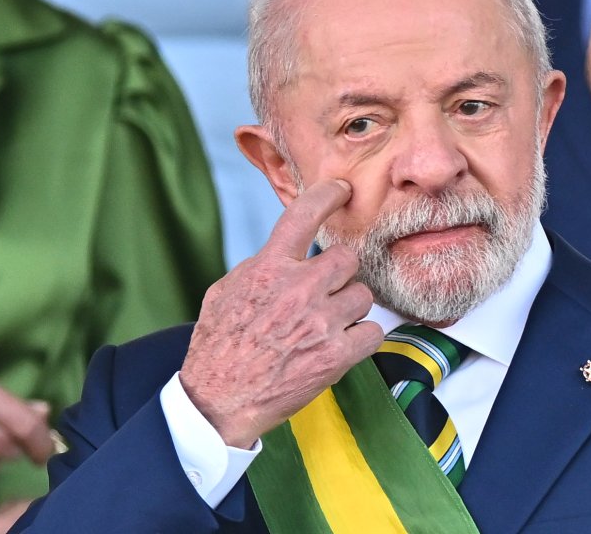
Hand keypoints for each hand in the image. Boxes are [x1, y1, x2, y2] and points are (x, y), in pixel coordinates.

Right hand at [180, 179, 383, 447]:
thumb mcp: (225, 292)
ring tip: (326, 326)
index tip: (342, 189)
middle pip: (347, 259)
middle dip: (340, 274)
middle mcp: (298, 290)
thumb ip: (260, 267)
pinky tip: (340, 346)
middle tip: (325, 293)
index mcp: (268, 269)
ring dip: (350, 308)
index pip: (304, 216)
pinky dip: (361, 339)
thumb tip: (284, 254)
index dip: (327, 195)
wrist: (218, 401)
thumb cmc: (218, 348)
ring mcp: (320, 322)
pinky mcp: (336, 355)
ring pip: (362, 296)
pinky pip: (372, 331)